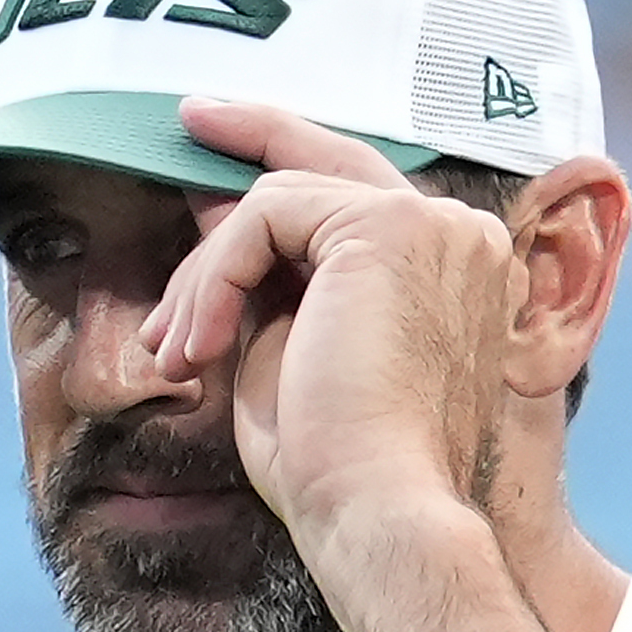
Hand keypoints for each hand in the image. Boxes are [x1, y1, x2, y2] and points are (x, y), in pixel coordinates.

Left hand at [137, 99, 524, 550]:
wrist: (380, 512)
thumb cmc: (341, 466)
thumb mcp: (291, 349)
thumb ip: (270, 277)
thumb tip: (217, 209)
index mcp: (451, 270)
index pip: (359, 189)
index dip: (289, 156)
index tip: (218, 146)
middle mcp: (457, 235)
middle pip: (331, 160)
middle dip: (253, 132)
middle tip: (188, 119)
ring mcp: (431, 225)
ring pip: (278, 201)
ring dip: (207, 277)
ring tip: (175, 351)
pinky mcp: (386, 228)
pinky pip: (263, 216)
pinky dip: (214, 279)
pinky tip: (200, 345)